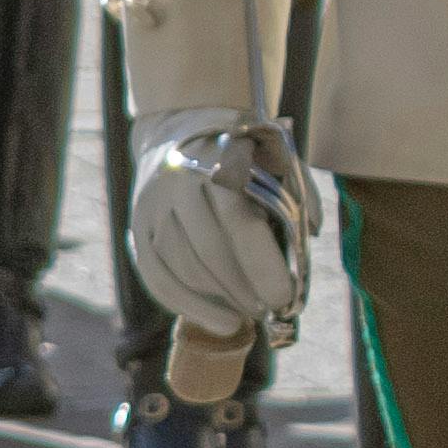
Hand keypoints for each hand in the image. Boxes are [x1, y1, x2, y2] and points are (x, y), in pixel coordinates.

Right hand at [124, 108, 315, 345]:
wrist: (177, 127)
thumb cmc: (240, 151)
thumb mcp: (274, 155)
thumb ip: (297, 189)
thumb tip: (311, 232)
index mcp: (217, 162)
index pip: (236, 221)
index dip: (260, 265)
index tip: (284, 298)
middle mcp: (176, 183)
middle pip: (208, 252)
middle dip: (243, 290)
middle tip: (269, 310)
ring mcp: (151, 207)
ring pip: (182, 267)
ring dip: (218, 300)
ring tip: (249, 313)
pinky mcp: (136, 228)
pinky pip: (156, 277)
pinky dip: (187, 305)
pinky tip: (219, 320)